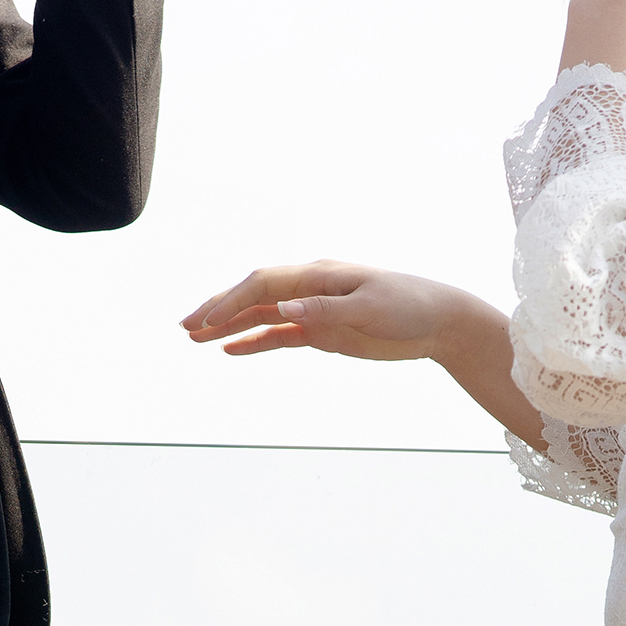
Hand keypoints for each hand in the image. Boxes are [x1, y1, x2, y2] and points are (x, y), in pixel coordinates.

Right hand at [181, 262, 546, 447]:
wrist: (441, 322)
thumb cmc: (410, 308)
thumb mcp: (369, 309)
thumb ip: (323, 310)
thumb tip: (281, 307)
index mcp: (319, 275)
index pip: (262, 284)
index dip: (230, 301)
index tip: (205, 322)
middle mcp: (311, 287)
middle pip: (253, 295)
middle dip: (218, 310)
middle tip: (184, 328)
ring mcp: (315, 308)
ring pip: (262, 314)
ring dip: (229, 326)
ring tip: (195, 339)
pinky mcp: (325, 331)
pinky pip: (280, 334)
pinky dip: (255, 340)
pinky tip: (231, 350)